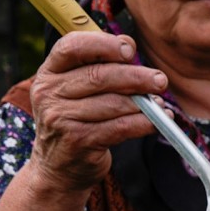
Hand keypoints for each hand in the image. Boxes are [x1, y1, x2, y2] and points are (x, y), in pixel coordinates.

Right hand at [27, 32, 167, 190]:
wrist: (59, 165)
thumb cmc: (77, 118)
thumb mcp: (76, 89)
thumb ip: (98, 66)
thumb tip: (131, 48)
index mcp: (49, 72)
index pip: (72, 46)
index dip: (104, 44)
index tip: (130, 50)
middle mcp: (49, 93)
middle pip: (100, 76)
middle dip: (137, 77)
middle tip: (160, 80)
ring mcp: (61, 118)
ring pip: (115, 103)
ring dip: (144, 103)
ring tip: (159, 104)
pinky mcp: (78, 141)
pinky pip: (121, 127)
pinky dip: (145, 123)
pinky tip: (158, 121)